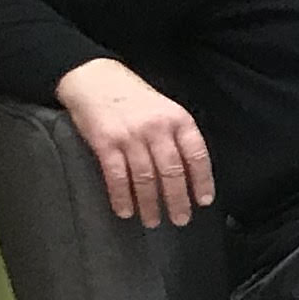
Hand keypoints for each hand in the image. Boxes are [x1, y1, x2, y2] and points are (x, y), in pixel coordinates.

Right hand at [56, 58, 212, 226]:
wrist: (94, 78)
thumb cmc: (134, 97)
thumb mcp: (165, 109)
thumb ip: (177, 135)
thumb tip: (190, 172)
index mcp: (178, 119)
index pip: (197, 155)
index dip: (202, 180)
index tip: (203, 201)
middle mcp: (157, 128)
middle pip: (172, 171)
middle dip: (177, 199)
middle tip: (180, 219)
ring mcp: (130, 136)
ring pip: (145, 178)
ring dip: (150, 203)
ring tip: (153, 221)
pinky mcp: (105, 143)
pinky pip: (116, 176)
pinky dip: (122, 197)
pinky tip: (125, 211)